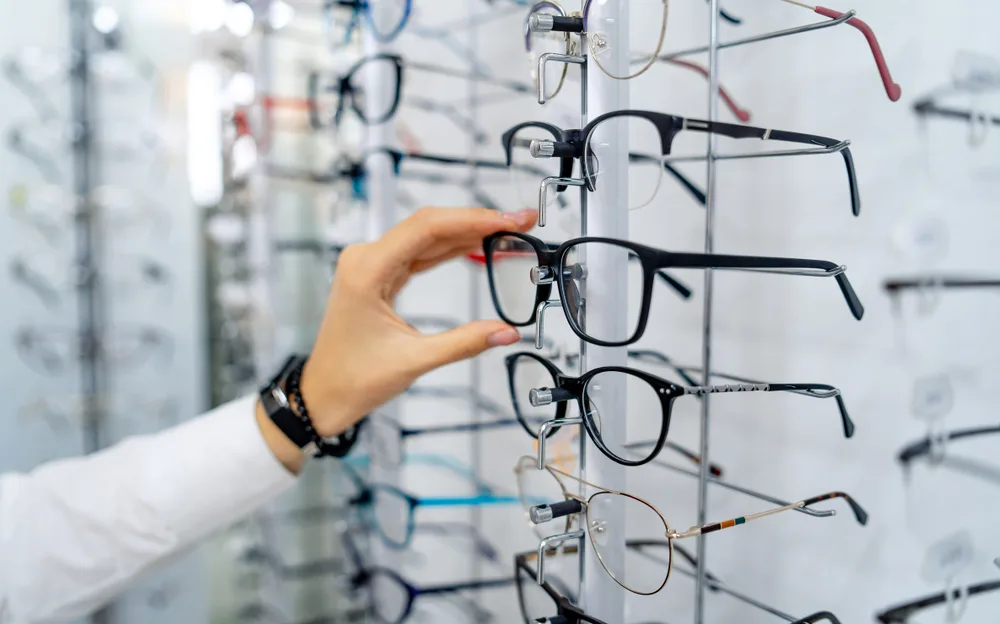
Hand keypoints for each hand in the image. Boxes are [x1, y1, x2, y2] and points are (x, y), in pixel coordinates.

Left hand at [259, 207, 536, 471]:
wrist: (322, 394)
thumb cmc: (352, 378)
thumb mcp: (414, 361)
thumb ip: (464, 343)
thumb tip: (506, 332)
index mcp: (366, 270)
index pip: (427, 228)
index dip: (472, 219)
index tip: (506, 220)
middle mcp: (366, 259)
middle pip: (429, 225)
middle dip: (476, 221)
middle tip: (519, 222)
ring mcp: (371, 265)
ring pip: (427, 236)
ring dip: (467, 232)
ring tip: (507, 230)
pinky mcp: (379, 276)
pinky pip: (420, 252)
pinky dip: (450, 248)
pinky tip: (478, 244)